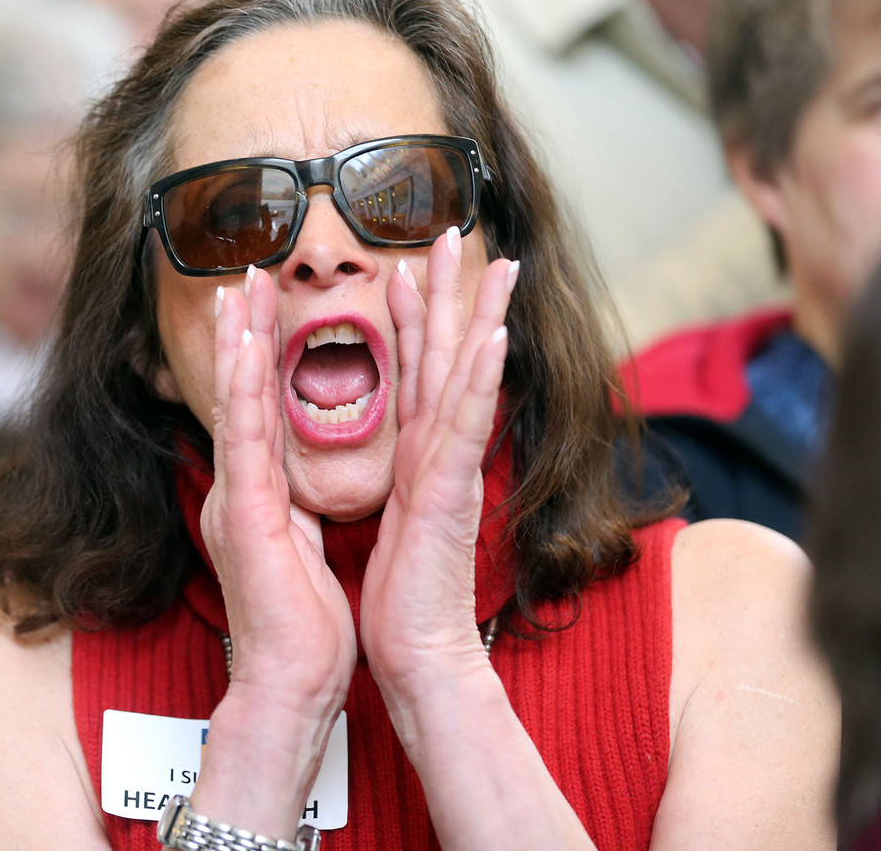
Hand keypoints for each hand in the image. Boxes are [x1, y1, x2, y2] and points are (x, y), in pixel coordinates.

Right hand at [201, 266, 356, 712]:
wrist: (291, 680)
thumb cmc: (303, 622)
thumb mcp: (302, 546)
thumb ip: (294, 505)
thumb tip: (297, 479)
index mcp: (259, 494)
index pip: (262, 410)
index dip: (260, 356)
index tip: (263, 308)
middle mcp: (240, 487)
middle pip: (242, 394)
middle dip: (243, 331)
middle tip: (246, 273)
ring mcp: (236, 497)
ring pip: (236, 403)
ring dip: (238, 342)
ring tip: (240, 287)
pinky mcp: (243, 513)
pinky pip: (246, 437)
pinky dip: (246, 385)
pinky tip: (247, 343)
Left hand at [361, 231, 515, 695]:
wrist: (413, 650)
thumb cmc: (398, 593)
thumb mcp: (385, 516)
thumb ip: (391, 473)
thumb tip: (384, 447)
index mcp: (417, 454)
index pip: (416, 371)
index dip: (416, 317)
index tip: (410, 266)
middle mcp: (439, 451)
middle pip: (448, 356)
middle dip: (451, 292)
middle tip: (453, 231)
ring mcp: (452, 469)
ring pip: (467, 378)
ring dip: (482, 317)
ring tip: (496, 262)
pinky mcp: (451, 494)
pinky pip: (466, 427)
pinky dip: (482, 381)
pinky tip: (495, 337)